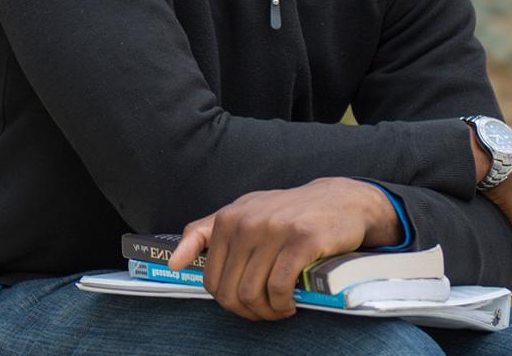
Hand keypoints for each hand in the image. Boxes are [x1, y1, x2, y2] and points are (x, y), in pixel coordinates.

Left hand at [165, 178, 401, 320]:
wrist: (339, 200)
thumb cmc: (287, 212)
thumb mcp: (242, 212)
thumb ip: (204, 234)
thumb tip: (172, 263)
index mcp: (227, 219)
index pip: (211, 278)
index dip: (227, 301)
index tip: (246, 304)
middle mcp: (246, 223)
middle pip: (231, 290)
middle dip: (247, 311)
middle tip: (266, 312)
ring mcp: (273, 231)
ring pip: (253, 292)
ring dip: (267, 312)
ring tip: (280, 310)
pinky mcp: (300, 241)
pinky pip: (279, 287)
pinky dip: (283, 305)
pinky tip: (291, 304)